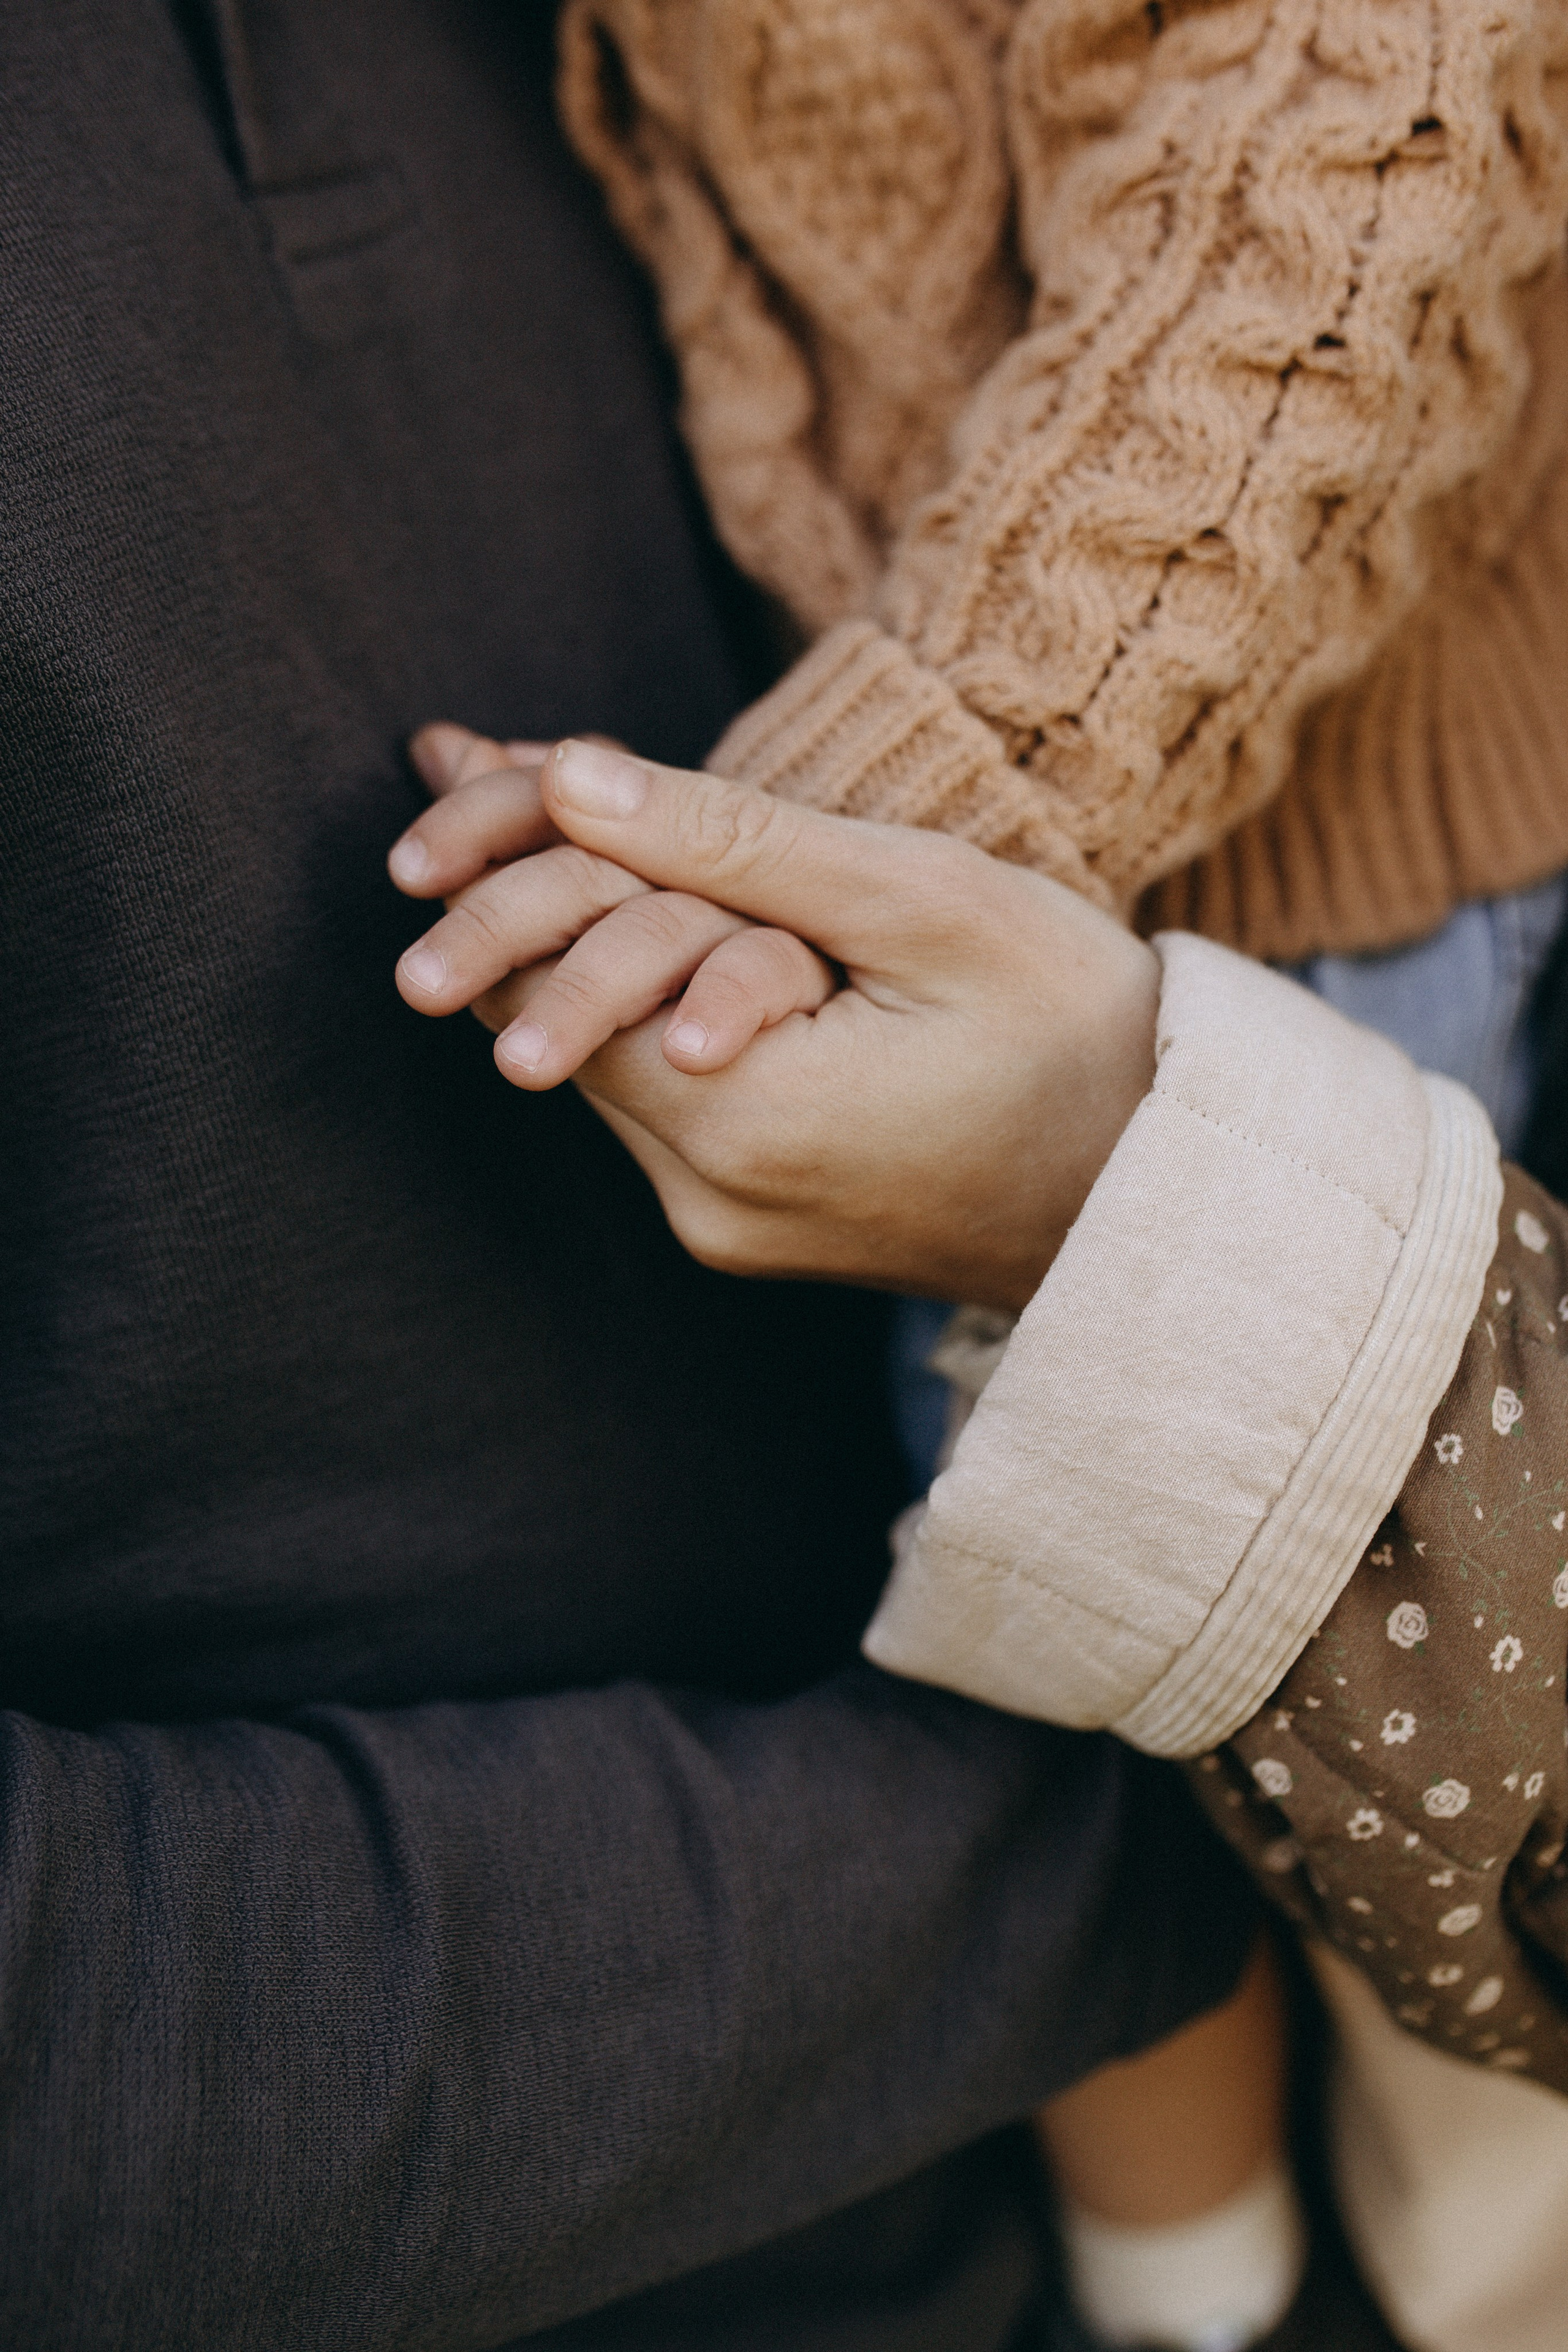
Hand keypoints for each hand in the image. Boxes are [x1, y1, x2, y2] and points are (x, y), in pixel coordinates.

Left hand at [411, 738, 1157, 1312]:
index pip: (557, 972)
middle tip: (453, 774)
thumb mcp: (921, 902)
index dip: (500, 857)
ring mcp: (729, 1226)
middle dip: (512, 892)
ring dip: (578, 944)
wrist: (1165, 1189)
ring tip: (537, 818)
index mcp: (742, 1121)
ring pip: (605, 1058)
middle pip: (554, 1022)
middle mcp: (709, 1198)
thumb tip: (565, 778)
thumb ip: (736, 841)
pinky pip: (662, 1099)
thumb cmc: (1075, 1029)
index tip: (443, 757)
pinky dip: (639, 1003)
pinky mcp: (757, 1227)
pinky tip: (649, 923)